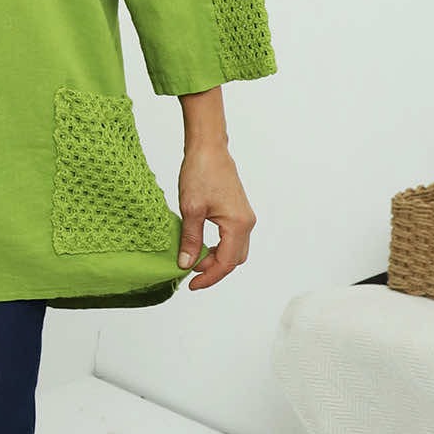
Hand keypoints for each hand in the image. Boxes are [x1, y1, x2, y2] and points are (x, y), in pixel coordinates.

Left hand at [176, 142, 255, 290]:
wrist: (209, 148)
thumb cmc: (201, 173)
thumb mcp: (191, 209)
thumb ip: (190, 239)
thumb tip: (186, 264)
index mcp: (238, 224)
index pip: (226, 263)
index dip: (208, 277)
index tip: (191, 285)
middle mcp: (247, 223)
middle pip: (233, 260)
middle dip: (212, 270)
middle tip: (189, 272)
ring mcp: (245, 217)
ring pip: (234, 250)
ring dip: (215, 259)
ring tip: (192, 259)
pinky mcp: (238, 212)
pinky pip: (232, 239)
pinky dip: (218, 247)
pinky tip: (201, 246)